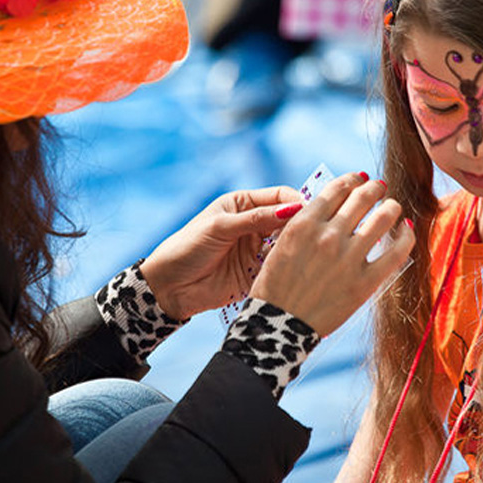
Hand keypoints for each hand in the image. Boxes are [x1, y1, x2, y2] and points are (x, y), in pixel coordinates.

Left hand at [140, 186, 302, 319]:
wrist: (169, 287)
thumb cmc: (187, 248)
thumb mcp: (220, 227)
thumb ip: (256, 219)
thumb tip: (293, 208)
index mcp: (244, 204)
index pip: (281, 196)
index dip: (298, 202)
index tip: (311, 213)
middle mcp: (254, 224)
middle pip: (289, 220)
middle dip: (302, 226)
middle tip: (313, 235)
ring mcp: (257, 249)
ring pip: (288, 245)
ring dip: (298, 248)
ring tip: (307, 253)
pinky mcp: (258, 273)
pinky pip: (280, 268)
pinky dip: (289, 268)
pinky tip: (297, 270)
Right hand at [250, 172, 414, 336]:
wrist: (278, 327)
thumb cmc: (275, 287)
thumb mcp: (280, 245)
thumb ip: (305, 224)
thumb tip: (330, 207)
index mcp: (304, 224)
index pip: (337, 189)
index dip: (352, 180)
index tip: (359, 180)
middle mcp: (328, 235)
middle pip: (363, 197)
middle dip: (375, 189)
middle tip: (380, 189)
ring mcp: (348, 258)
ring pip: (384, 216)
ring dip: (391, 207)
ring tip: (392, 208)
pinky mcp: (365, 282)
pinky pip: (396, 251)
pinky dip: (406, 235)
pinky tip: (406, 230)